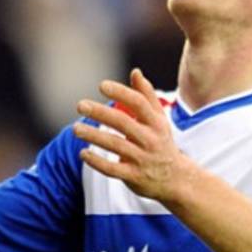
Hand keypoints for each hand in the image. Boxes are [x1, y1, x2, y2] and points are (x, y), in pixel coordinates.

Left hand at [73, 68, 190, 202]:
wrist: (175, 179)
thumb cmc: (161, 143)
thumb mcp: (159, 120)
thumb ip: (146, 96)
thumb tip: (135, 71)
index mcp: (156, 123)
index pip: (139, 103)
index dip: (121, 92)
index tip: (102, 85)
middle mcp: (151, 140)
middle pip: (123, 122)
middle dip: (100, 113)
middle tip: (80, 105)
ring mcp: (142, 159)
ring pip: (115, 145)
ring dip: (93, 136)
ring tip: (76, 128)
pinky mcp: (134, 177)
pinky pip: (112, 169)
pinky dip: (97, 161)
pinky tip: (83, 153)